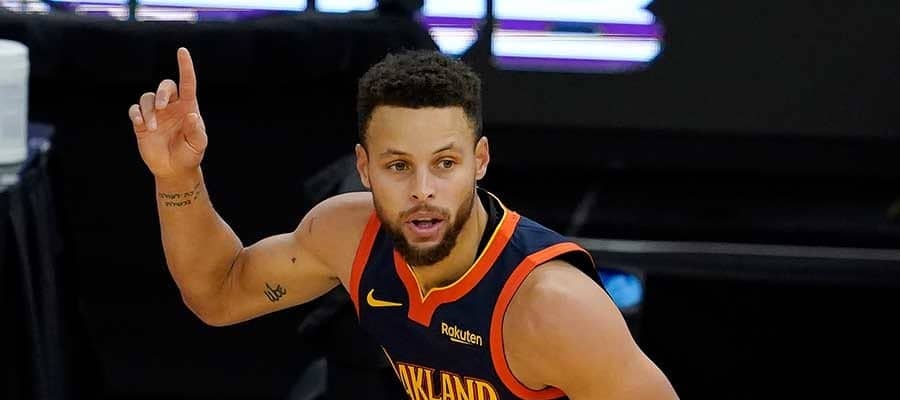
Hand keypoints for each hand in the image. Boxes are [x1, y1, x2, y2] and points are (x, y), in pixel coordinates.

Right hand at [128, 47, 206, 179]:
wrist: (174, 169)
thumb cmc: (190, 154)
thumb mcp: (198, 144)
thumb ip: (195, 130)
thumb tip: (191, 115)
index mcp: (187, 107)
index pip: (187, 83)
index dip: (185, 67)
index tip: (182, 51)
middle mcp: (171, 107)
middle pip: (165, 87)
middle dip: (162, 92)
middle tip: (161, 106)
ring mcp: (155, 114)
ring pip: (147, 98)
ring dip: (148, 110)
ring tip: (152, 127)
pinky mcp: (141, 123)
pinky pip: (134, 110)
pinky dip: (136, 114)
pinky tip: (141, 123)